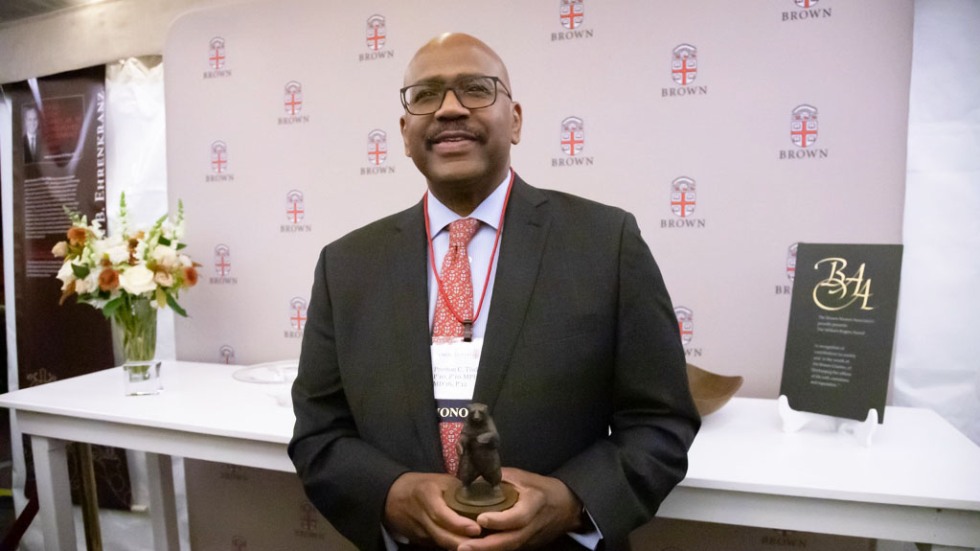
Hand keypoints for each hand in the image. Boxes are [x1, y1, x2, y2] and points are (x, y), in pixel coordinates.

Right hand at [384, 472, 481, 547]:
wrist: (393, 496)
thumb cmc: (423, 485)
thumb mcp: (441, 481)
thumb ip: (460, 490)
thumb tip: (487, 496)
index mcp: (426, 496)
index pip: (442, 514)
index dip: (459, 524)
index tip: (476, 529)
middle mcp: (421, 516)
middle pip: (442, 535)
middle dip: (463, 543)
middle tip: (485, 544)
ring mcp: (418, 531)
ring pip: (441, 544)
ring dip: (460, 547)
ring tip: (480, 546)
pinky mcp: (419, 540)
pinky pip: (438, 545)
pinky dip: (453, 546)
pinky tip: (468, 546)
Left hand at [458, 467, 582, 550]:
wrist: (564, 507)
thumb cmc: (539, 488)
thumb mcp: (521, 477)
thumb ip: (498, 478)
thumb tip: (471, 480)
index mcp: (535, 504)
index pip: (519, 517)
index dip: (500, 520)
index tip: (480, 519)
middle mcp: (533, 525)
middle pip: (511, 540)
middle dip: (486, 546)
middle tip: (462, 546)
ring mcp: (530, 538)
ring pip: (508, 549)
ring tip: (462, 550)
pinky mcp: (525, 545)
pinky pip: (507, 550)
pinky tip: (473, 550)